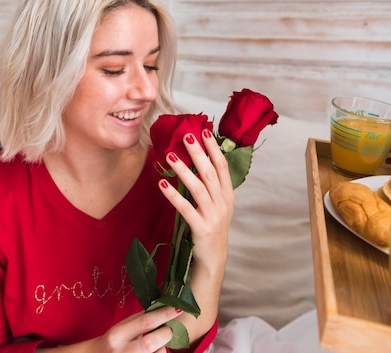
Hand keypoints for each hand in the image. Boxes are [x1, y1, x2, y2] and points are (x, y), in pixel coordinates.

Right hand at [94, 307, 181, 352]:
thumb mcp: (120, 328)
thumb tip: (162, 307)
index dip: (164, 314)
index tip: (177, 308)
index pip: (145, 322)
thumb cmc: (112, 343)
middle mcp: (122, 351)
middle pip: (152, 341)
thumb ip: (139, 320)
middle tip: (168, 329)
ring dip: (162, 347)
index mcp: (117, 335)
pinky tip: (151, 352)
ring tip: (154, 345)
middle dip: (166, 333)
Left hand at [159, 128, 234, 267]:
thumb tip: (197, 160)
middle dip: (198, 154)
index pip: (222, 167)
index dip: (214, 149)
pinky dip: (173, 196)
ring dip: (184, 171)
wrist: (213, 258)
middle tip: (187, 136)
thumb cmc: (211, 226)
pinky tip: (162, 184)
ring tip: (170, 156)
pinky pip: (185, 209)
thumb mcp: (217, 204)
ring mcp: (213, 216)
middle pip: (210, 173)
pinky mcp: (201, 228)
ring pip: (198, 188)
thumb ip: (210, 185)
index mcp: (228, 195)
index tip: (205, 131)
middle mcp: (223, 203)